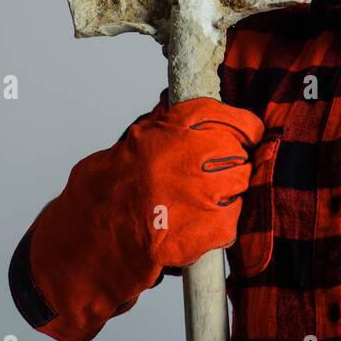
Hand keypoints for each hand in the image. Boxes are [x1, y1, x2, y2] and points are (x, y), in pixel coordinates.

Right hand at [122, 93, 263, 268]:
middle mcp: (194, 155)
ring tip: (195, 203)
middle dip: (231, 164)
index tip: (249, 136)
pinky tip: (193, 226)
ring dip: (225, 195)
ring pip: (240, 186)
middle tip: (209, 177)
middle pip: (240, 154)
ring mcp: (205, 192)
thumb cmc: (107, 191)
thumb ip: (165, 123)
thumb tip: (176, 102)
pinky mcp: (211, 228)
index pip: (236, 121)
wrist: (92, 238)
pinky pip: (232, 221)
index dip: (245, 130)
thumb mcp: (134, 141)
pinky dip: (218, 227)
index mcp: (177, 128)